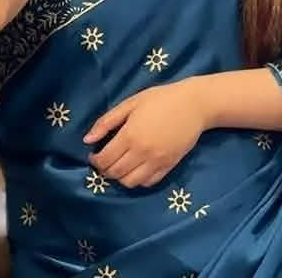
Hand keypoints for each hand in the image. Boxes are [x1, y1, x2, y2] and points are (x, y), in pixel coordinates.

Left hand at [84, 80, 205, 188]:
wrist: (195, 104)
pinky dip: (138, 180)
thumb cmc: (161, 99)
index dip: (95, 161)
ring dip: (120, 178)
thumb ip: (107, 121)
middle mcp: (142, 152)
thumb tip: (87, 139)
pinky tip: (136, 168)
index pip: (105, 159)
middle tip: (105, 161)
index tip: (94, 155)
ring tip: (120, 165)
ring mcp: (157, 161)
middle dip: (105, 170)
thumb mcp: (131, 103)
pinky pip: (148, 182)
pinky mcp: (169, 166)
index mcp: (130, 134)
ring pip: (130, 183)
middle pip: (115, 173)